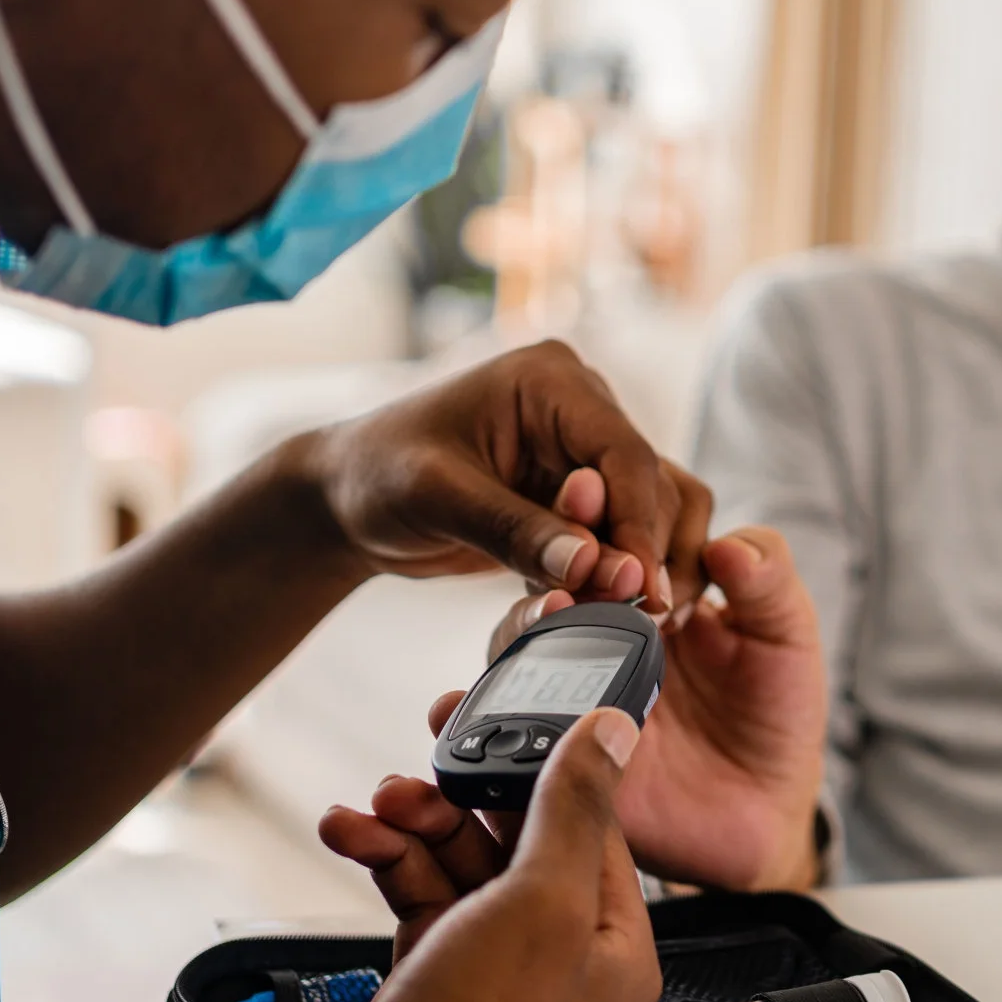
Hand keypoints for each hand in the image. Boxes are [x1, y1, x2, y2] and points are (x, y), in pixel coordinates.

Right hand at [288, 709, 658, 1001]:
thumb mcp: (539, 904)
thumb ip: (574, 810)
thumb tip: (613, 734)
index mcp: (614, 943)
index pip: (593, 825)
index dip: (545, 767)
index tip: (501, 721)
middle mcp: (560, 956)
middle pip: (518, 839)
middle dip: (464, 795)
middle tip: (422, 762)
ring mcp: (494, 970)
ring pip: (459, 864)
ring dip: (413, 824)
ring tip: (377, 804)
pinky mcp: (434, 980)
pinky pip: (417, 897)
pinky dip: (385, 860)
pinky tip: (352, 834)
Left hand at [302, 340, 713, 612]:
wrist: (346, 497)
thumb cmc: (378, 475)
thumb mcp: (438, 497)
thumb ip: (514, 529)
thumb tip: (593, 567)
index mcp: (551, 381)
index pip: (624, 452)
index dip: (639, 523)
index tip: (640, 587)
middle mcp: (582, 408)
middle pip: (652, 485)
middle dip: (640, 553)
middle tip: (627, 618)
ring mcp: (584, 452)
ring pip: (655, 512)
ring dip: (643, 567)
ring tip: (626, 620)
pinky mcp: (578, 496)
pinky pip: (625, 536)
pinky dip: (616, 576)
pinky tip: (595, 612)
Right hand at [469, 526, 828, 891]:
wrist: (765, 814)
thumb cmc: (778, 713)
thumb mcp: (788, 637)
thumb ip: (768, 583)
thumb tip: (726, 545)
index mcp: (651, 590)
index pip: (611, 535)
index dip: (598, 509)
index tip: (591, 484)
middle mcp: (602, 632)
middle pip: (554, 581)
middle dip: (556, 559)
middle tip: (572, 555)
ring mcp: (575, 687)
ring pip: (522, 643)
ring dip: (523, 622)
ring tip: (546, 610)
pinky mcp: (557, 749)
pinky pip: (506, 724)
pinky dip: (481, 710)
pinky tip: (474, 697)